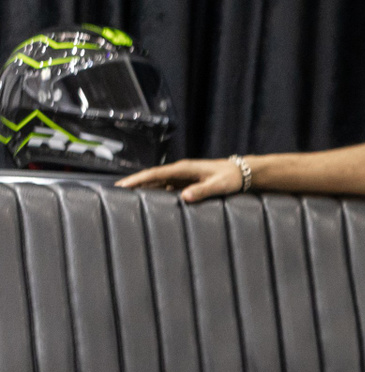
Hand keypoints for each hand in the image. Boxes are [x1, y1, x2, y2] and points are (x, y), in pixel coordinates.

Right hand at [116, 158, 244, 202]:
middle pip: (152, 177)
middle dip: (134, 184)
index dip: (138, 179)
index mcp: (184, 169)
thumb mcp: (218, 185)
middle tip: (114, 193)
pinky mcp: (187, 183)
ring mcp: (182, 177)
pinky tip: (149, 202)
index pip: (155, 173)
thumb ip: (202, 191)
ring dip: (143, 189)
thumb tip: (184, 197)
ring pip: (158, 183)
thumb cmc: (231, 178)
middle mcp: (180, 171)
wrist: (243, 173)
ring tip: (125, 199)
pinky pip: (167, 188)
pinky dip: (156, 194)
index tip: (122, 185)